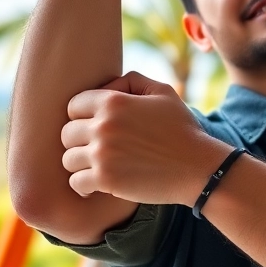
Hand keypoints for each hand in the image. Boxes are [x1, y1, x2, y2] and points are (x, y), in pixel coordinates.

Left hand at [61, 71, 232, 205]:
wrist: (198, 167)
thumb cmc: (181, 129)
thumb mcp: (162, 92)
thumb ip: (131, 81)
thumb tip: (106, 87)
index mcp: (113, 102)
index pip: (73, 106)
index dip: (82, 116)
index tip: (95, 127)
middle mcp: (104, 126)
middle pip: (66, 133)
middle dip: (79, 141)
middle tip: (96, 148)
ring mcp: (103, 154)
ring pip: (68, 159)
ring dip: (80, 163)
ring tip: (96, 166)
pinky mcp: (106, 180)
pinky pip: (75, 182)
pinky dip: (83, 185)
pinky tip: (95, 184)